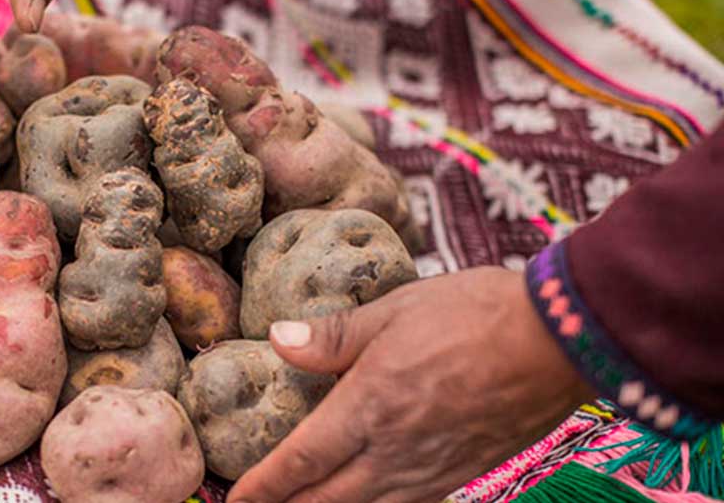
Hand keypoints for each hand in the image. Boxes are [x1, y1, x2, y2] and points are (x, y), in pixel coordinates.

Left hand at [228, 267, 595, 502]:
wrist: (560, 341)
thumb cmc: (474, 315)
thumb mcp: (393, 311)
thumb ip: (332, 336)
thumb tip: (277, 339)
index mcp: (368, 407)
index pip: (300, 462)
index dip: (263, 487)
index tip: (235, 499)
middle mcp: (394, 450)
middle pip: (326, 499)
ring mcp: (432, 469)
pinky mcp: (463, 473)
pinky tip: (367, 498)